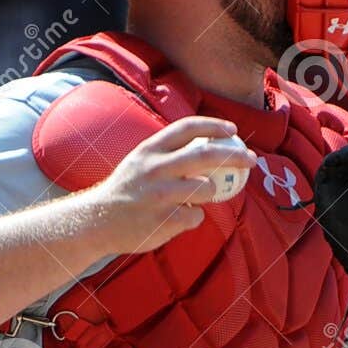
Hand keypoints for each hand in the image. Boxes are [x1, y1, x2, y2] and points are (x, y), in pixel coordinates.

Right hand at [93, 116, 256, 254]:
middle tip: (252, 160)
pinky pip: (195, 217)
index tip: (232, 129)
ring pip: (206, 189)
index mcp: (149, 150)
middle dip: (235, 155)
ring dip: (212, 192)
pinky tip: (178, 218)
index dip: (214, 126)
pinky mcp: (163, 220)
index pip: (187, 128)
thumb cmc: (126, 190)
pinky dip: (194, 217)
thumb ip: (168, 153)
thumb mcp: (140, 162)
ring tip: (202, 196)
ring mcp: (159, 195)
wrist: (96, 221)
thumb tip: (206, 144)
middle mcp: (155, 169)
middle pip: (206, 155)